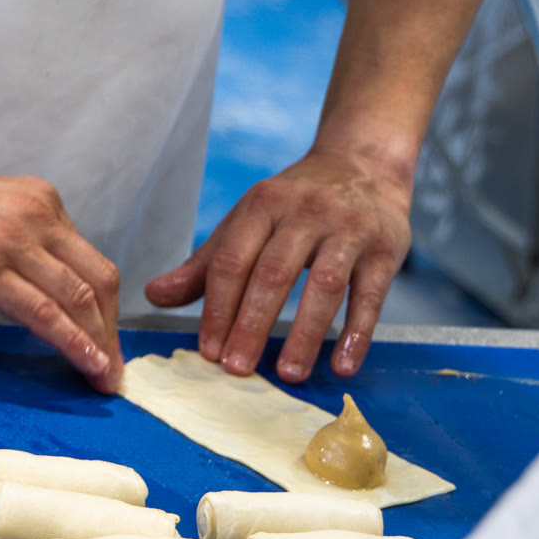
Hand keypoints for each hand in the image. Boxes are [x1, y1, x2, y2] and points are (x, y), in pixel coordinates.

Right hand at [0, 162, 123, 392]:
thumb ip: (17, 243)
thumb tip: (37, 288)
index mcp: (38, 203)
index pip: (91, 263)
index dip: (107, 311)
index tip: (108, 345)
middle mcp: (35, 215)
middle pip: (97, 282)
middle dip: (111, 333)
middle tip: (113, 373)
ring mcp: (11, 241)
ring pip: (77, 299)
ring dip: (98, 346)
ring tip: (104, 381)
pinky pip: (43, 313)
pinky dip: (72, 343)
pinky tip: (86, 365)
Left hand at [144, 147, 411, 383]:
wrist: (363, 164)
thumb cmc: (294, 205)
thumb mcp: (247, 223)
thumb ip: (205, 265)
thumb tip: (153, 296)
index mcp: (262, 205)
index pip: (232, 261)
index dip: (217, 308)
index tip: (208, 351)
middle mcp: (305, 213)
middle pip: (273, 274)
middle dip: (252, 325)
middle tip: (237, 369)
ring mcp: (348, 229)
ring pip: (324, 285)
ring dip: (304, 334)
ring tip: (288, 375)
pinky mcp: (385, 249)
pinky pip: (371, 295)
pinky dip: (357, 333)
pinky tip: (342, 365)